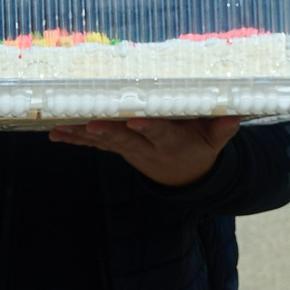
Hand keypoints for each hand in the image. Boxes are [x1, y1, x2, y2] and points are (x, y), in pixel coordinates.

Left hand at [46, 116, 238, 186]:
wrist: (183, 176)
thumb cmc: (200, 148)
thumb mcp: (215, 141)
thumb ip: (222, 128)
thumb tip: (234, 113)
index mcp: (172, 142)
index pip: (159, 134)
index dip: (148, 129)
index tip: (135, 121)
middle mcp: (147, 148)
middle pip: (126, 140)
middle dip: (108, 133)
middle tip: (91, 125)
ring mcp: (130, 151)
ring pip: (105, 143)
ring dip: (83, 136)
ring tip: (62, 128)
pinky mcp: (118, 150)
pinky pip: (95, 146)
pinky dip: (75, 140)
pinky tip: (55, 135)